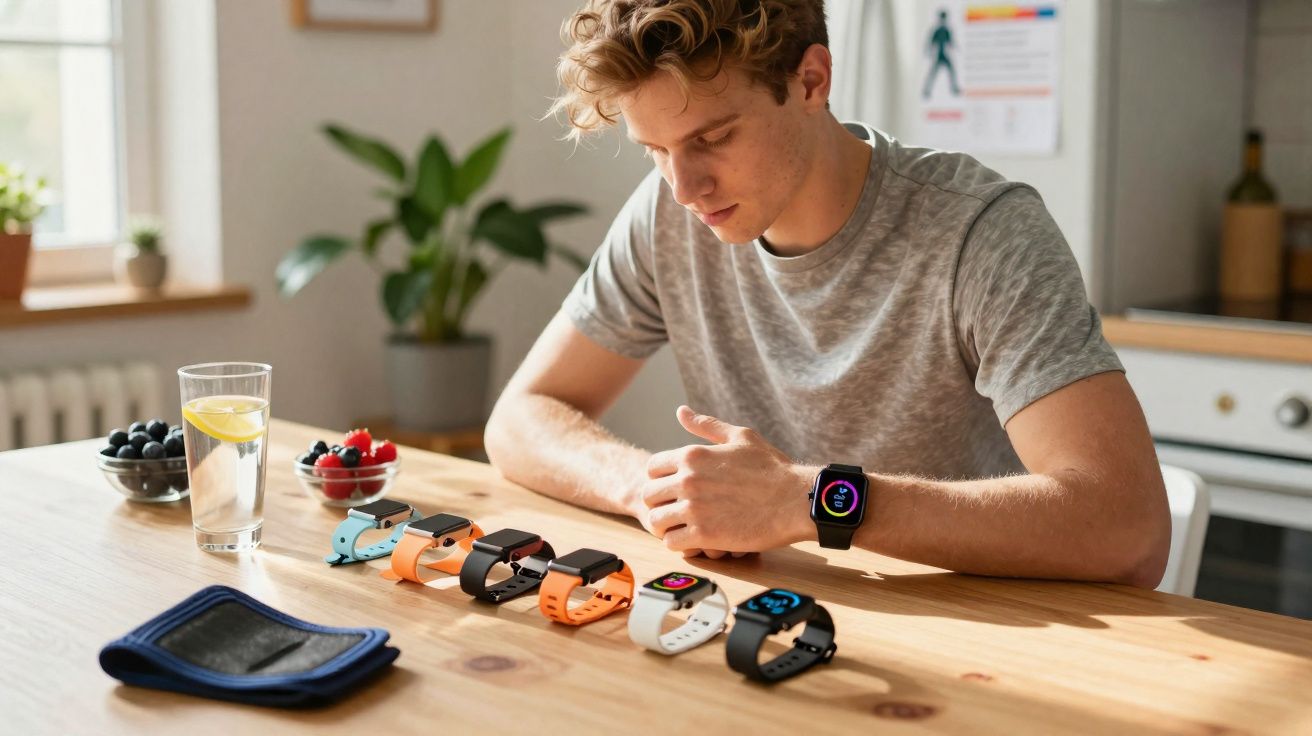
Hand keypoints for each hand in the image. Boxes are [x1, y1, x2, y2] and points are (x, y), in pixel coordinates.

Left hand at [641, 405, 813, 553]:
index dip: (660, 478)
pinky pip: (672, 542)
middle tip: (677, 510)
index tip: (675, 488)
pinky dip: (679, 543)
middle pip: (648, 494)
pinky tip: (695, 541)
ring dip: (667, 525)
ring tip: (683, 527)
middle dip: (660, 502)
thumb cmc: (772, 468)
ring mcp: (694, 508)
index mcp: (692, 455)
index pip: (652, 467)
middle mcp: (688, 480)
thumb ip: (706, 425)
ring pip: (656, 521)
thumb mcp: (740, 437)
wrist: (796, 500)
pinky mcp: (704, 535)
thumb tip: (681, 411)